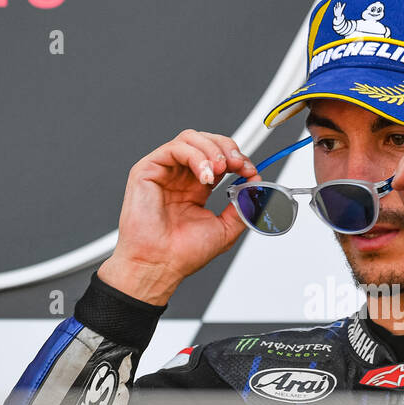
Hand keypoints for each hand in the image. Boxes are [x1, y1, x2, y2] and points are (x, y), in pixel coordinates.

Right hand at [98, 129, 258, 303]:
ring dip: (212, 150)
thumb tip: (257, 185)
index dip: (236, 158)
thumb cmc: (181, 253)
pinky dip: (196, 156)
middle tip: (239, 164)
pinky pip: (174, 148)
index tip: (250, 170)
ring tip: (221, 170)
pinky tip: (205, 176)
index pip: (218, 158)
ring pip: (189, 138)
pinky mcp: (147, 171)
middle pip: (205, 141)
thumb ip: (243, 206)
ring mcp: (163, 172)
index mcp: (196, 188)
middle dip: (226, 148)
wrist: (160, 266)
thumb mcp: (226, 229)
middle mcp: (180, 177)